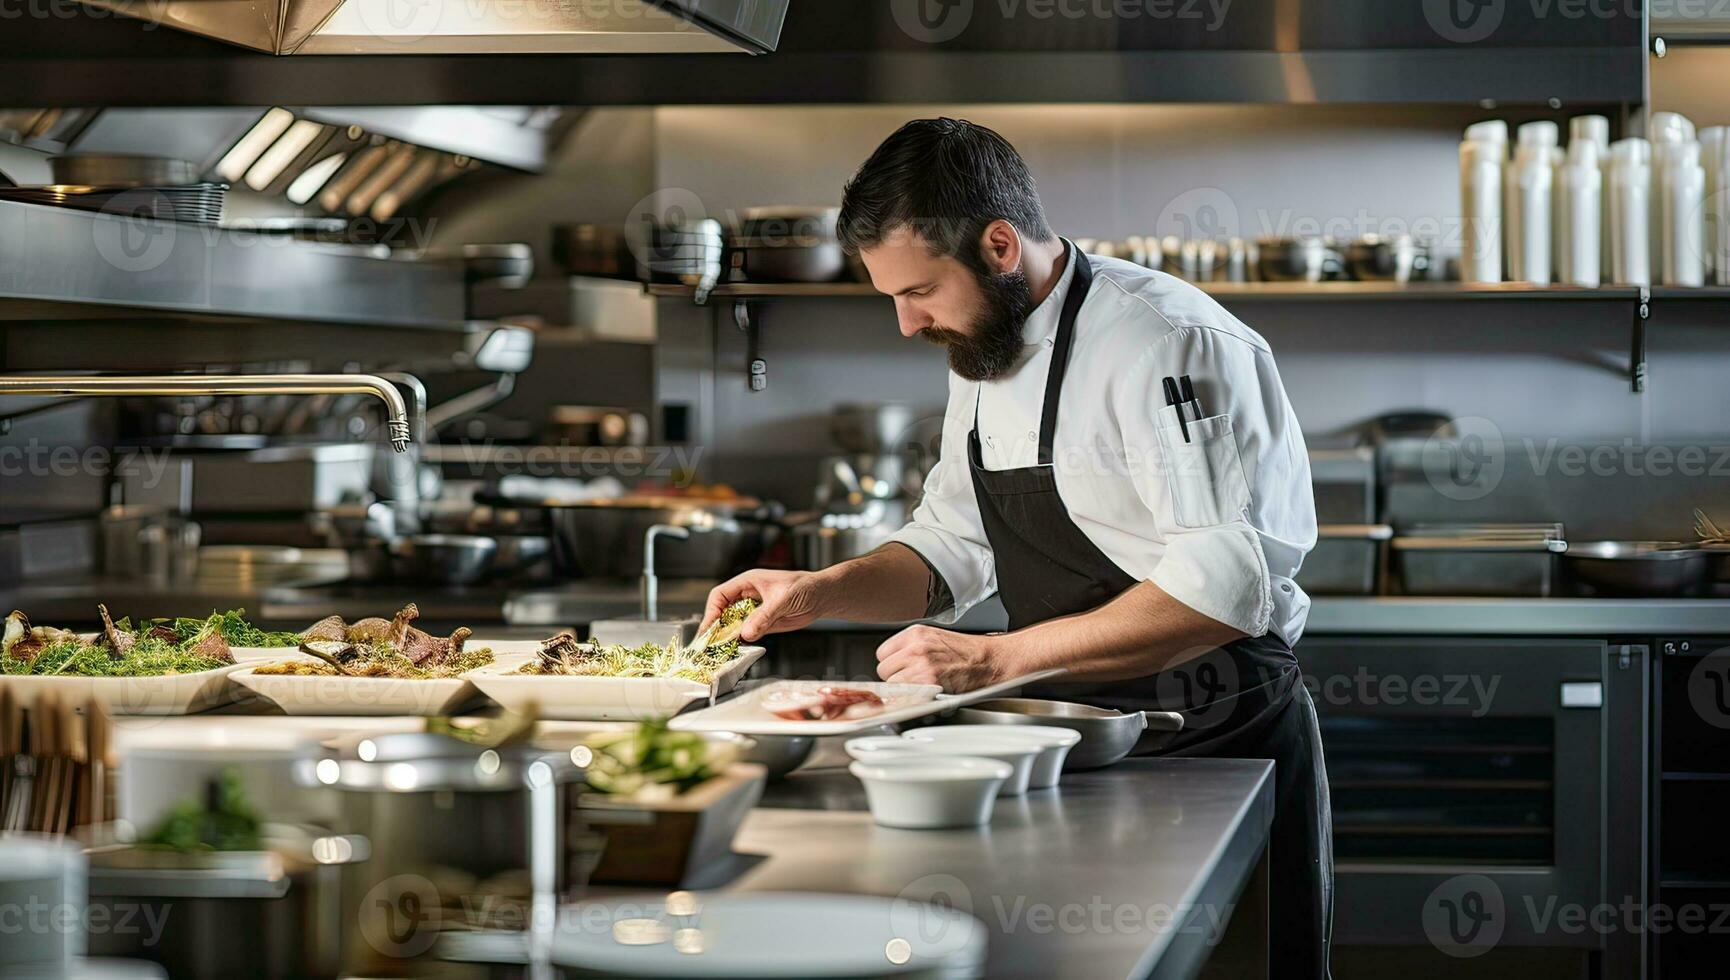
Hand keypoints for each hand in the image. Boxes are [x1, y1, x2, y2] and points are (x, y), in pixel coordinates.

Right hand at [699, 568, 827, 642]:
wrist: (822, 597)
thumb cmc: (806, 587)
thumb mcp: (783, 600)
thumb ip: (764, 616)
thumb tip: (746, 632)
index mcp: (748, 582)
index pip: (720, 595)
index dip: (711, 611)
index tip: (708, 628)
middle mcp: (748, 596)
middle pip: (723, 611)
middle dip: (716, 627)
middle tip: (711, 643)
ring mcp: (754, 610)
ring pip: (733, 624)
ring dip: (727, 636)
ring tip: (721, 649)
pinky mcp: (762, 623)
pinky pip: (746, 633)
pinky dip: (740, 641)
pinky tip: (737, 648)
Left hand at [875, 625, 1006, 692]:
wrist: (988, 661)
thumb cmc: (966, 651)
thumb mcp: (934, 637)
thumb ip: (910, 646)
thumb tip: (893, 662)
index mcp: (915, 634)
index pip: (882, 653)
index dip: (892, 663)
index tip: (900, 668)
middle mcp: (916, 648)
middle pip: (884, 670)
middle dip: (895, 677)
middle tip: (912, 678)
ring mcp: (922, 666)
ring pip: (892, 686)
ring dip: (903, 690)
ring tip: (921, 686)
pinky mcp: (930, 684)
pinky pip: (905, 696)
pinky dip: (911, 699)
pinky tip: (924, 693)